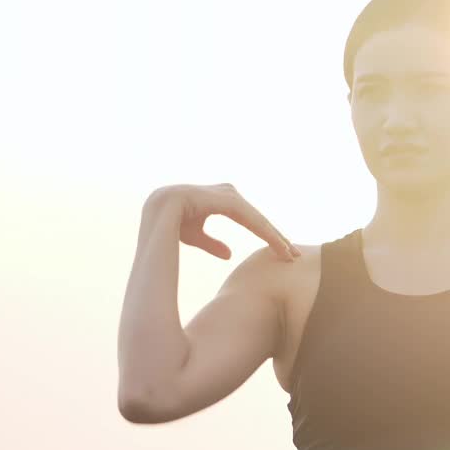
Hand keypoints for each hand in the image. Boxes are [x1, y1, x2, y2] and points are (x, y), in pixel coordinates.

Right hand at [145, 183, 299, 261]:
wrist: (155, 215)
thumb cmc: (170, 226)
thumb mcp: (196, 236)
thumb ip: (213, 244)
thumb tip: (230, 255)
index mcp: (222, 200)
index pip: (251, 219)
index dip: (268, 236)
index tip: (284, 253)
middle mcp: (227, 193)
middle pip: (258, 218)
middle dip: (276, 237)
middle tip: (294, 256)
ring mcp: (227, 194)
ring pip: (257, 219)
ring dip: (275, 236)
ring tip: (289, 253)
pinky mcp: (225, 199)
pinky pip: (250, 218)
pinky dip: (264, 232)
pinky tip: (277, 244)